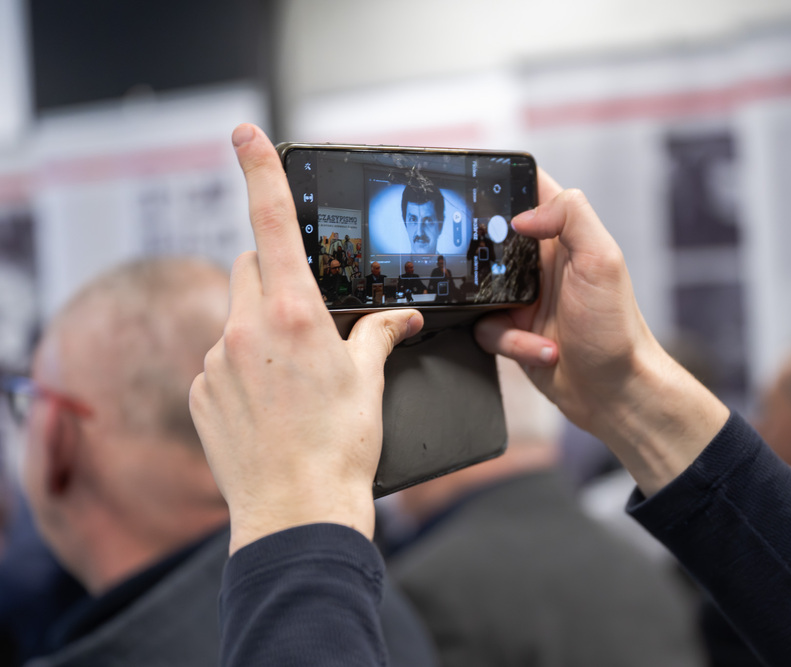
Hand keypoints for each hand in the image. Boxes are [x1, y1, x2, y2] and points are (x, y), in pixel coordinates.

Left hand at [190, 124, 422, 552]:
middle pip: (251, 267)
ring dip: (262, 329)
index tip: (245, 134)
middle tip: (308, 315)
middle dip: (276, 275)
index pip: (274, 224)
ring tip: (294, 379)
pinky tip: (270, 405)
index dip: (261, 172)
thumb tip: (401, 319)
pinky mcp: (201, 391)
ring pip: (237, 317)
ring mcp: (217, 361)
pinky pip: (221, 358)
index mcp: (294, 315)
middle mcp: (246, 329)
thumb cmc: (340, 446)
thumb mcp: (369, 382)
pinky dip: (243, 367)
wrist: (298, 509)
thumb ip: (379, 335)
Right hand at [475, 172, 728, 493]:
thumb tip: (521, 214)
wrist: (615, 391)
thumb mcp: (602, 259)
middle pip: (490, 238)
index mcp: (565, 237)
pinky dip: (513, 344)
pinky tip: (544, 351)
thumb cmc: (617, 328)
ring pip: (478, 288)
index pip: (529, 191)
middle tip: (496, 272)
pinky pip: (486, 330)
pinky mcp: (512, 331)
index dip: (503, 182)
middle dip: (482, 256)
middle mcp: (542, 264)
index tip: (479, 186)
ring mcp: (524, 298)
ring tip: (535, 325)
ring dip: (501, 314)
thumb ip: (570, 216)